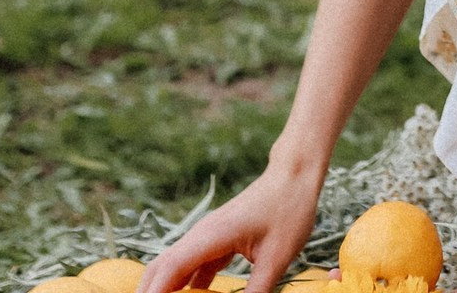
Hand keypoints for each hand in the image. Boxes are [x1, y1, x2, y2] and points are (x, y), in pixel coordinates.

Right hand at [136, 161, 321, 292]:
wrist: (295, 174)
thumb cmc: (289, 210)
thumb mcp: (277, 257)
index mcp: (211, 236)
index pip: (169, 270)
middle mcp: (202, 235)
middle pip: (161, 270)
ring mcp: (208, 237)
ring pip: (174, 269)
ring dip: (167, 292)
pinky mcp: (217, 241)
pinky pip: (192, 268)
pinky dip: (186, 289)